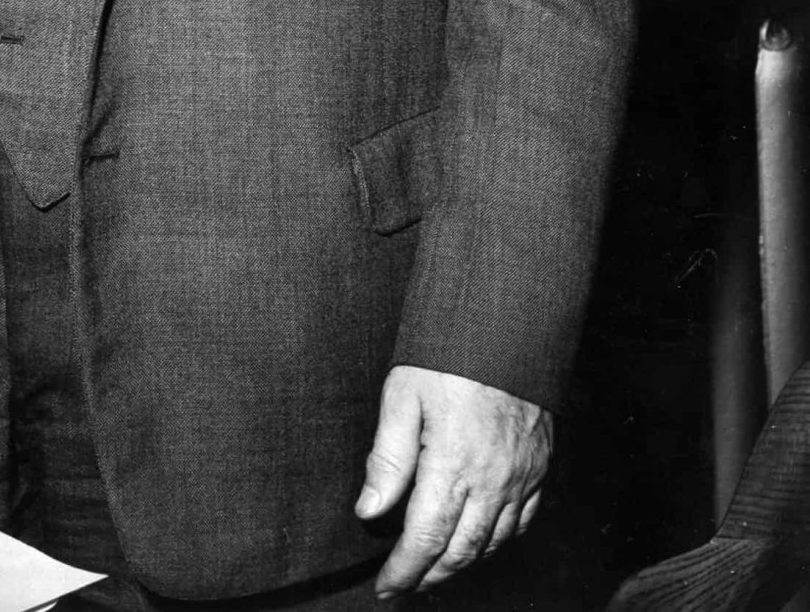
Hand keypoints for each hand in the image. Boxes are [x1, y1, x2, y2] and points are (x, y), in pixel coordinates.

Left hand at [355, 365, 552, 598]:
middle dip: (430, 575)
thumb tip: (369, 510)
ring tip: (435, 567)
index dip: (404, 570)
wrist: (508, 323)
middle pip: (460, 551)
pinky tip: (479, 539)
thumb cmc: (450, 353)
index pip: (426, 538)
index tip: (386, 586)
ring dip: (462, 562)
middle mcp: (492, 480)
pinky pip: (522, 521)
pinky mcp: (539, 466)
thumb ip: (387, 458)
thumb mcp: (403, 394)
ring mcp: (521, 476)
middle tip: (406, 583)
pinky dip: (498, 540)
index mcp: (454, 464)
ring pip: (492, 542)